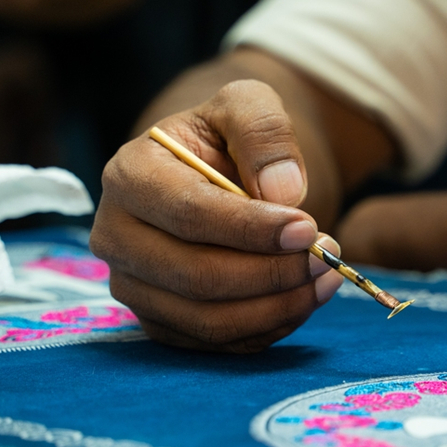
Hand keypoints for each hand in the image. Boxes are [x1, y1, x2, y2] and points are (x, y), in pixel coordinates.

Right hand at [90, 79, 342, 352]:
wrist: (216, 171)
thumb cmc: (229, 138)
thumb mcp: (248, 104)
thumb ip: (264, 130)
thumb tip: (283, 192)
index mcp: (131, 176)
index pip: (190, 214)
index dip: (252, 230)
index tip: (309, 230)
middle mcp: (118, 236)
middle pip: (196, 277)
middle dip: (272, 273)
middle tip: (328, 257)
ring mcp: (134, 285)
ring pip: (207, 319)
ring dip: (277, 307)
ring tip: (326, 278)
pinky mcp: (160, 319)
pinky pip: (215, 342)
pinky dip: (267, 328)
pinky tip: (302, 298)